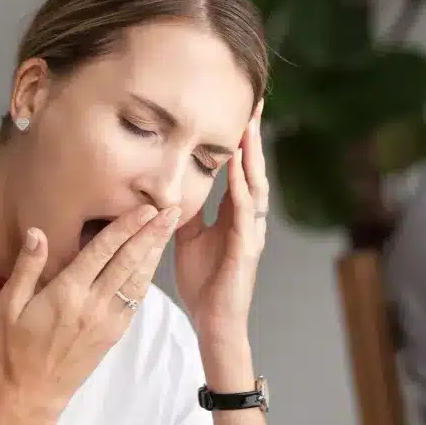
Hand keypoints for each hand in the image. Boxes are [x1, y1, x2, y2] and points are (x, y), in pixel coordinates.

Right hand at [0, 204, 179, 420]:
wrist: (33, 394)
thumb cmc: (15, 347)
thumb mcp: (8, 305)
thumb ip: (27, 267)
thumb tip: (38, 232)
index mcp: (67, 293)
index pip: (103, 251)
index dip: (126, 227)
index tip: (146, 208)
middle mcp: (93, 304)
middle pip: (129, 261)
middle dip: (152, 234)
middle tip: (172, 209)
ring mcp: (108, 320)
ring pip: (138, 280)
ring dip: (155, 252)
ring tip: (170, 228)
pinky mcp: (115, 334)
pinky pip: (135, 300)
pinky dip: (147, 277)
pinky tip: (153, 261)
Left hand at [175, 101, 268, 341]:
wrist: (214, 322)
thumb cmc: (205, 283)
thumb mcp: (188, 238)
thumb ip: (184, 212)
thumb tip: (169, 188)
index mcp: (234, 214)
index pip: (239, 168)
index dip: (240, 139)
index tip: (240, 109)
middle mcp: (248, 218)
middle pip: (253, 168)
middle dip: (253, 136)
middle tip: (255, 102)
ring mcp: (250, 232)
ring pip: (255, 185)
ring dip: (252, 156)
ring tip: (250, 127)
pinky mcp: (246, 249)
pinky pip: (245, 214)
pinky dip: (242, 191)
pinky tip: (239, 172)